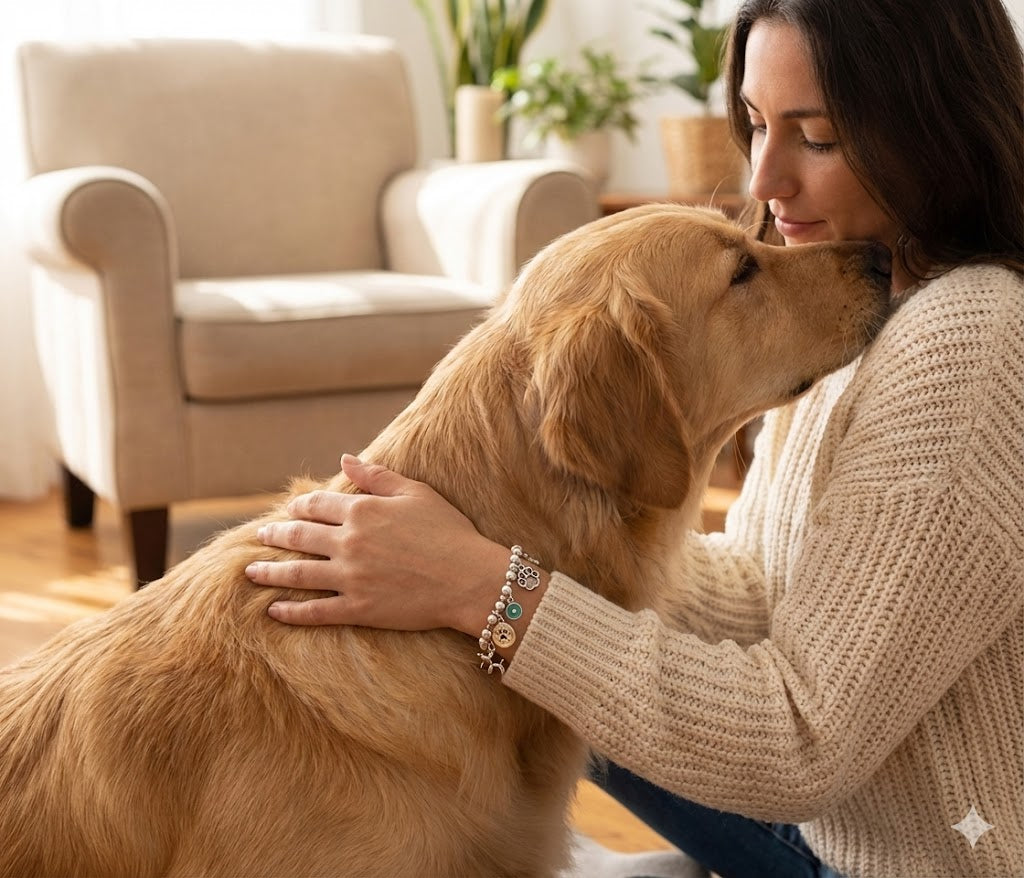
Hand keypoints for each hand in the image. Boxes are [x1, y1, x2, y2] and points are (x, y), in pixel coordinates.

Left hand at [245, 455, 506, 631]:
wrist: (469, 578)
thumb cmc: (449, 531)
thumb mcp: (416, 493)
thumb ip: (377, 475)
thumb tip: (345, 458)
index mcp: (363, 511)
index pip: (317, 505)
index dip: (301, 506)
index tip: (291, 509)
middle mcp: (349, 542)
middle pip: (300, 537)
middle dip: (276, 535)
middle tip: (260, 536)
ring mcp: (350, 578)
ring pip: (298, 573)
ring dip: (270, 571)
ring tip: (251, 571)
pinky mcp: (357, 609)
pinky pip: (315, 611)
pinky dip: (291, 612)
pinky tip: (274, 611)